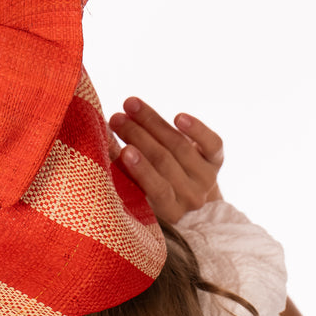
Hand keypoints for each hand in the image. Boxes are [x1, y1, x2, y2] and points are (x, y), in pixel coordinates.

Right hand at [108, 97, 223, 222]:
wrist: (188, 195)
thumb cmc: (150, 188)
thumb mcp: (135, 189)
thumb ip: (120, 171)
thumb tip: (98, 143)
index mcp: (169, 210)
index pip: (158, 189)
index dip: (142, 169)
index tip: (125, 150)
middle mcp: (192, 196)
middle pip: (165, 161)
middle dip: (138, 136)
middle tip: (116, 119)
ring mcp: (207, 178)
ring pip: (180, 146)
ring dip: (152, 123)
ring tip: (130, 105)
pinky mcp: (217, 160)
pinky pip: (212, 143)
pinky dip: (196, 129)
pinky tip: (178, 117)